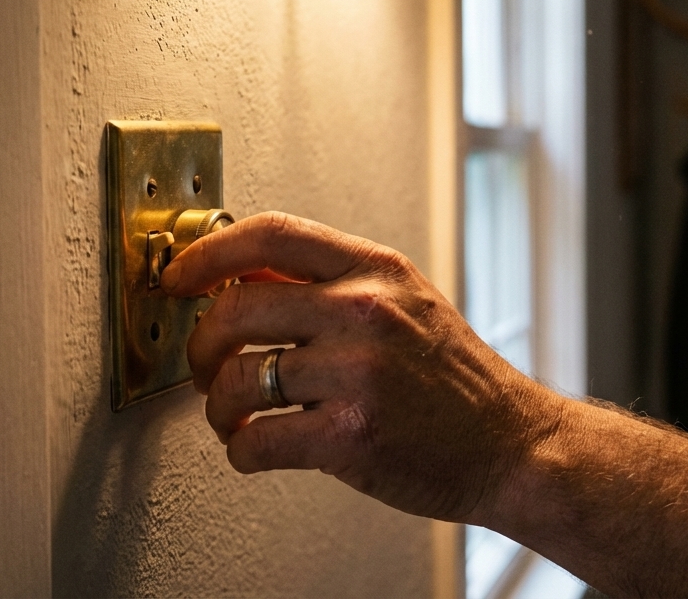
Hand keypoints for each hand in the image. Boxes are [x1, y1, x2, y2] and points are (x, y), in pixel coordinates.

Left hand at [161, 211, 563, 523]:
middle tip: (205, 368)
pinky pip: (256, 442)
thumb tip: (239, 278)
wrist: (510, 443)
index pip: (270, 235)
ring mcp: (358, 374)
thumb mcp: (406, 303)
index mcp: (376, 270)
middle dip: (200, 347)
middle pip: (234, 309)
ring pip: (237, 382)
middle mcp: (366, 312)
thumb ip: (332, 285)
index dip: (207, 253)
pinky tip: (256, 449)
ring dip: (219, 408)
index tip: (177, 277)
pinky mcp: (350, 436)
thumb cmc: (453, 378)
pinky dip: (241, 452)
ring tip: (235, 417)